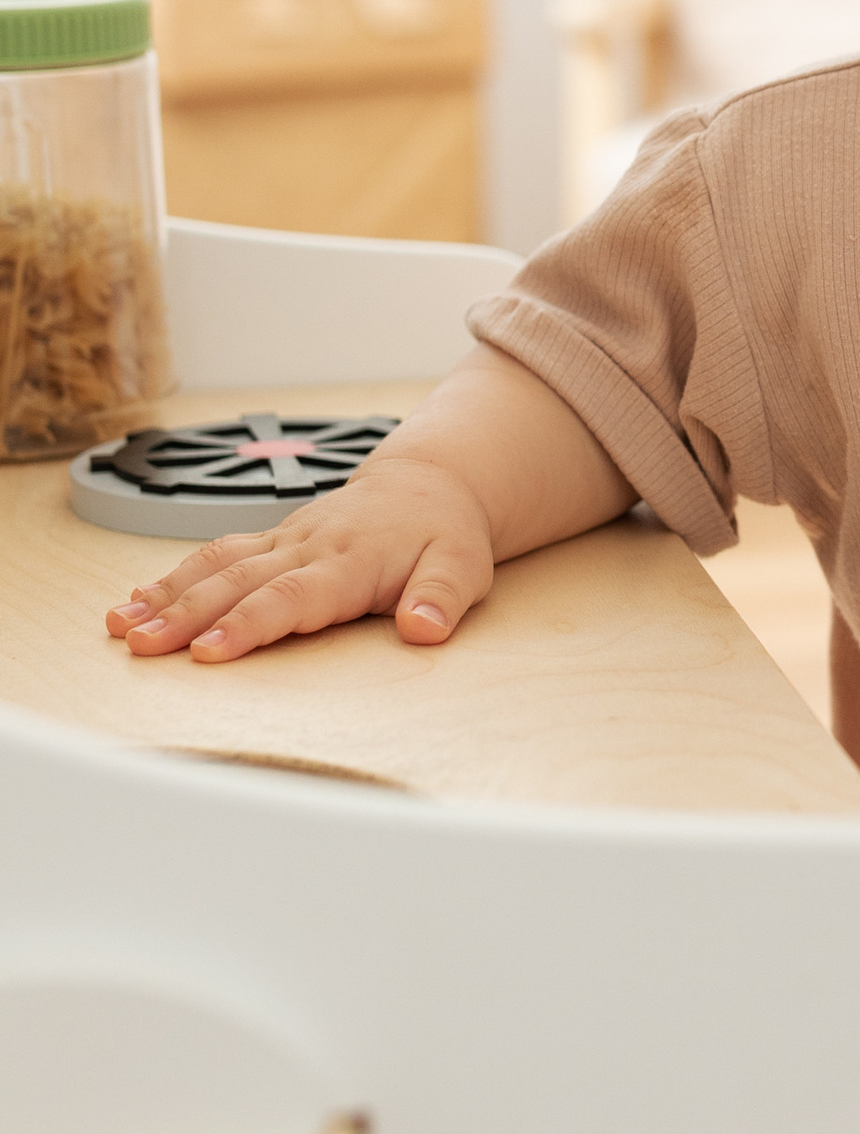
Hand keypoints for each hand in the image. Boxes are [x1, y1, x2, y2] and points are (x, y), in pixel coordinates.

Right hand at [105, 451, 496, 664]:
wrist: (430, 483)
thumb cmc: (444, 532)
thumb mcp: (464, 567)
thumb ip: (441, 597)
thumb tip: (424, 628)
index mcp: (349, 561)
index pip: (291, 596)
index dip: (248, 624)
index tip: (208, 650)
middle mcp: (307, 547)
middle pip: (237, 583)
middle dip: (185, 615)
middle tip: (141, 646)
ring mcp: (283, 540)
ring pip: (215, 565)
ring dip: (165, 595)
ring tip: (121, 626)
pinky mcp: (270, 538)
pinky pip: (215, 554)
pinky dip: (172, 577)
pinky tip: (135, 602)